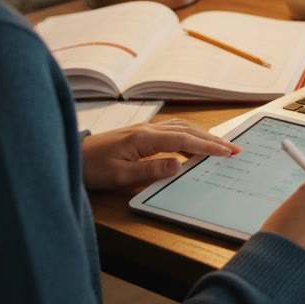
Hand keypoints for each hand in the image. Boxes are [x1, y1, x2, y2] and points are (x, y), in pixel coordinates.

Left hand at [81, 118, 240, 189]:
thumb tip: (179, 165)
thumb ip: (150, 170)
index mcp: (144, 138)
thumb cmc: (91, 168)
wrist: (69, 156)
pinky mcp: (140, 134)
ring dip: (203, 135)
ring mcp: (144, 130)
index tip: (228, 152)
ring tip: (221, 145)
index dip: (208, 146)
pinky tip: (193, 142)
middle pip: (188, 131)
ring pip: (182, 128)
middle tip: (235, 149)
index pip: (184, 141)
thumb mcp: (119, 176)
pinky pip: (172, 130)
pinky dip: (189, 134)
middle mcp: (148, 130)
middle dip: (213, 140)